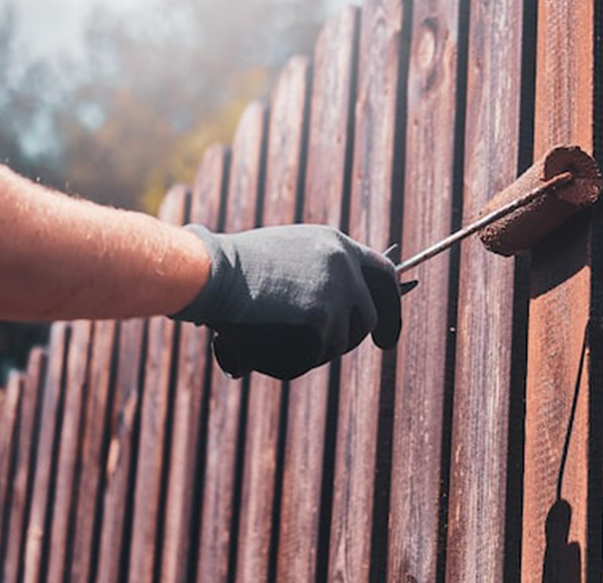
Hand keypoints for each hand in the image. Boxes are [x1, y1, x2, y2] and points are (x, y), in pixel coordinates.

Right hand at [171, 224, 400, 378]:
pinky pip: (316, 354)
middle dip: (358, 338)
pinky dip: (295, 358)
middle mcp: (345, 266)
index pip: (383, 275)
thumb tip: (335, 310)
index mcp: (337, 245)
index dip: (391, 305)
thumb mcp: (287, 255)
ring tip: (279, 337)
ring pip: (340, 341)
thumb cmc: (232, 267)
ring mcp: (337, 292)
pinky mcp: (322, 319)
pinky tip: (269, 345)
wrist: (212, 272)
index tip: (386, 332)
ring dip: (316, 349)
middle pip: (369, 317)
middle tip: (339, 349)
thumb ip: (317, 274)